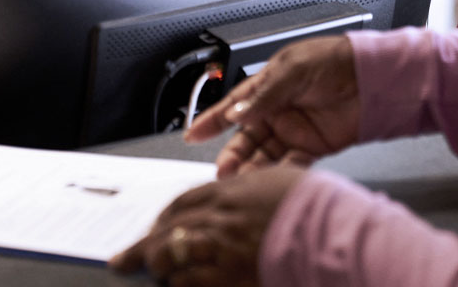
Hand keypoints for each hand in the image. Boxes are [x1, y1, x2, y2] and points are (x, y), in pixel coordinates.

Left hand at [109, 164, 305, 285]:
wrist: (333, 234)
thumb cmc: (315, 207)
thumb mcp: (282, 181)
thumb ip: (254, 186)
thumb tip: (242, 190)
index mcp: (233, 190)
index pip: (185, 200)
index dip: (165, 216)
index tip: (154, 226)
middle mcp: (221, 215)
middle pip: (169, 227)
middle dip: (144, 244)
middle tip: (124, 258)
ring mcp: (223, 246)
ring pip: (171, 252)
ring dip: (157, 264)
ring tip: (149, 273)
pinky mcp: (228, 275)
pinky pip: (188, 280)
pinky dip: (177, 283)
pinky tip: (174, 285)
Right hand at [185, 34, 359, 177]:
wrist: (372, 76)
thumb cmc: (334, 60)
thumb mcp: (293, 70)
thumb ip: (264, 96)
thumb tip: (237, 113)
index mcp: (267, 87)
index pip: (233, 106)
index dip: (212, 121)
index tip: (193, 134)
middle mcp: (277, 110)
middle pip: (246, 137)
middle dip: (232, 154)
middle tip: (222, 169)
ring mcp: (294, 130)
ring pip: (265, 154)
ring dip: (252, 167)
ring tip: (242, 180)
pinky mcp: (312, 146)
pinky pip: (291, 163)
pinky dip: (280, 172)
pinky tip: (271, 179)